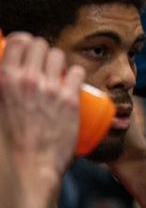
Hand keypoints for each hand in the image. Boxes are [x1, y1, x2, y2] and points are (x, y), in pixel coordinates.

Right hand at [0, 32, 82, 180]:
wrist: (28, 167)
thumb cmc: (9, 143)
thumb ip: (2, 92)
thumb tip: (6, 82)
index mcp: (4, 80)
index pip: (18, 41)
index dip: (24, 41)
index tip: (26, 48)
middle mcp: (26, 80)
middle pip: (40, 44)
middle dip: (41, 50)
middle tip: (42, 63)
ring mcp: (48, 88)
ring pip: (59, 54)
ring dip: (58, 61)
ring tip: (56, 73)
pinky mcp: (69, 98)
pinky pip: (77, 71)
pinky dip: (75, 74)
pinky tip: (71, 82)